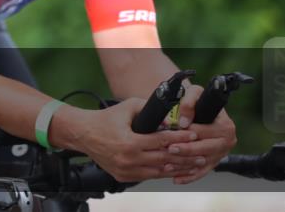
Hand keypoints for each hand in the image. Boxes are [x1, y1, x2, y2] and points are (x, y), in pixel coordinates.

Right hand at [67, 98, 203, 181]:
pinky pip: (148, 176)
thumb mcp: (127, 107)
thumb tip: (168, 116)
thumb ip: (148, 108)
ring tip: (193, 166)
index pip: (162, 141)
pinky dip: (162, 173)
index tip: (193, 135)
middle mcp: (128, 159)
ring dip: (177, 169)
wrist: (83, 134)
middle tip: (201, 155)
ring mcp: (126, 170)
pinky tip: (174, 170)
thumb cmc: (105, 118)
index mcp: (130, 142)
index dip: (180, 138)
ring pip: (158, 172)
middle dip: (185, 157)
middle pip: (164, 160)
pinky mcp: (123, 177)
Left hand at [168, 85, 237, 184]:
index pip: (207, 131)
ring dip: (185, 166)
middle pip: (205, 149)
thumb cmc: (197, 100)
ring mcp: (221, 154)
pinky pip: (201, 172)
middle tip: (170, 149)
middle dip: (187, 150)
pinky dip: (189, 177)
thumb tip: (183, 121)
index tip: (177, 133)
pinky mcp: (213, 163)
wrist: (201, 110)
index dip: (191, 132)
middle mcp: (227, 142)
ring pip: (202, 163)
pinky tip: (176, 179)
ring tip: (167, 166)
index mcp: (226, 126)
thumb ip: (189, 102)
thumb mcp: (195, 93)